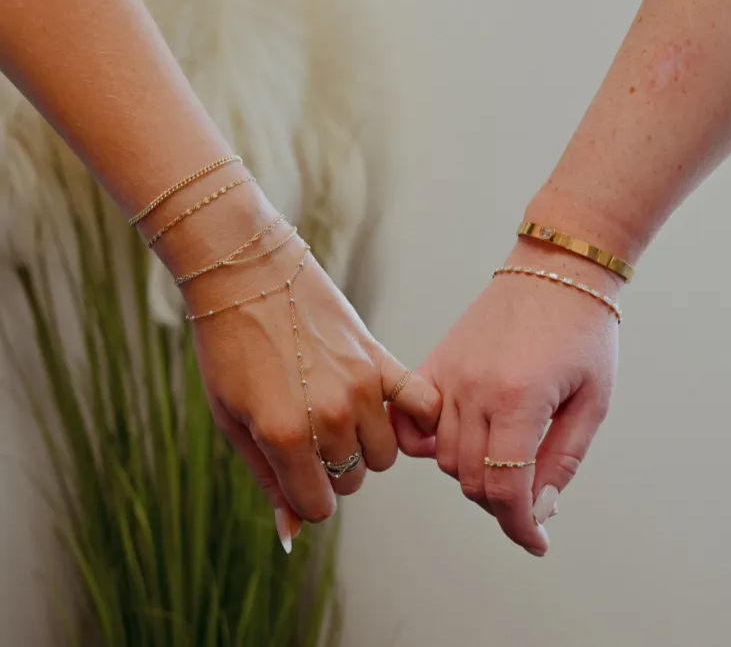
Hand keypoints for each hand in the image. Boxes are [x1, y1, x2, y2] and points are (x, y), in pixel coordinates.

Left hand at [177, 214, 440, 537]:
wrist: (247, 275)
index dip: (304, 497)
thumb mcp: (232, 420)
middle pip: (350, 481)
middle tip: (309, 435)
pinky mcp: (380, 359)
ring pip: (382, 455)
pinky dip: (417, 420)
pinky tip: (395, 415)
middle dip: (329, 470)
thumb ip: (266, 479)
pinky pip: (422, 407)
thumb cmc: (229, 349)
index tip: (296, 473)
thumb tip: (292, 535)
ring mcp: (360, 387)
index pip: (317, 505)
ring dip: (362, 447)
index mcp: (285, 436)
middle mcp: (329, 416)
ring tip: (338, 416)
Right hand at [392, 237, 619, 554]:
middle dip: (501, 502)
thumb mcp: (594, 400)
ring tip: (504, 463)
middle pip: (471, 479)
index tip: (535, 542)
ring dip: (473, 474)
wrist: (556, 270)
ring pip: (444, 457)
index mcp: (519, 400)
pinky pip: (412, 420)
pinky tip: (455, 444)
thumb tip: (539, 509)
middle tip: (529, 495)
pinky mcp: (435, 362)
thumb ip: (563, 459)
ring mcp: (449, 374)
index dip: (520, 527)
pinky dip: (427, 443)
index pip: (506, 489)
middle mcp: (475, 390)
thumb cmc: (584, 332)